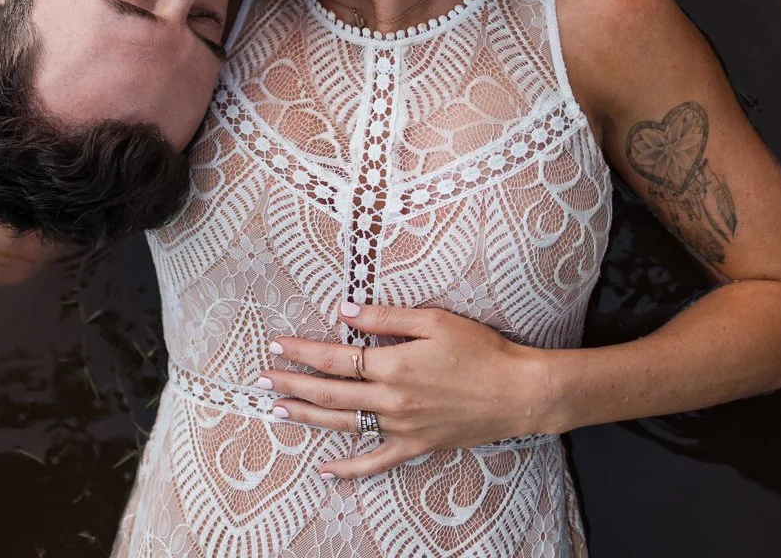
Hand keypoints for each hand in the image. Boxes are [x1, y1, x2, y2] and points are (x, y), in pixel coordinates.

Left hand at [258, 300, 551, 479]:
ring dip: (307, 417)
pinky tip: (324, 471)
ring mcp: (402, 426)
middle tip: (260, 380)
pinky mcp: (417, 445)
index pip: (334, 357)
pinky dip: (348, 469)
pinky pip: (376, 461)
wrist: (520, 392)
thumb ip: (386, 316)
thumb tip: (344, 309)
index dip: (302, 352)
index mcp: (393, 365)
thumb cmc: (481, 350)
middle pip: (330, 393)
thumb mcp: (434, 320)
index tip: (277, 345)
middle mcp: (392, 400)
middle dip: (291, 385)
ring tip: (277, 410)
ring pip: (343, 425)